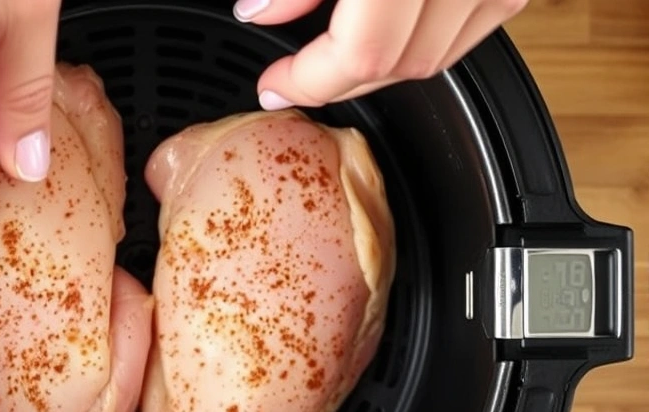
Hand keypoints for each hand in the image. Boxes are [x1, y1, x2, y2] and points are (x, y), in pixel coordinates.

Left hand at [232, 0, 527, 108]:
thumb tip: (259, 10)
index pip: (364, 54)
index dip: (310, 80)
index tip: (273, 85)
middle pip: (403, 66)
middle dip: (339, 83)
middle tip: (292, 79)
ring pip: (437, 59)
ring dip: (379, 68)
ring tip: (332, 53)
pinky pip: (468, 30)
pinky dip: (421, 39)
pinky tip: (385, 26)